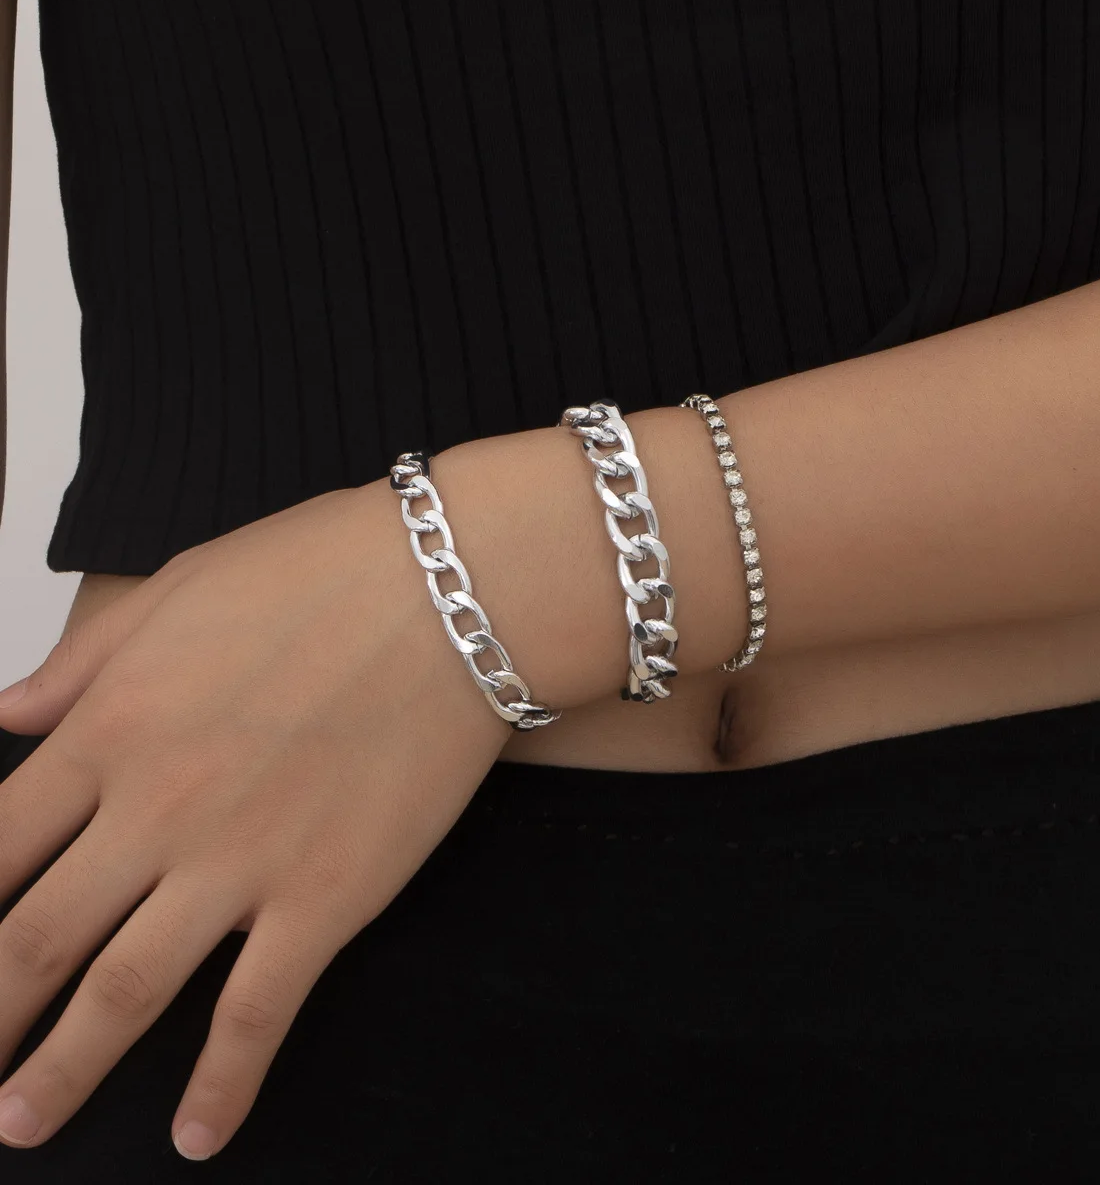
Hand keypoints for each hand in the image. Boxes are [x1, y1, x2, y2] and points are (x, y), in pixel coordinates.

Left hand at [0, 476, 511, 1158]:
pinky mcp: (327, 897)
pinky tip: (198, 1136)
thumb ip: (86, 659)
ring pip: (123, 993)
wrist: (454, 592)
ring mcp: (241, 862)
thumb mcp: (182, 587)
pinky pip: (257, 1012)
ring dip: (62, 1069)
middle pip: (31, 939)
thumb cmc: (324, 571)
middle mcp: (157, 808)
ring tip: (22, 1124)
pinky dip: (222, 1084)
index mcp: (112, 727)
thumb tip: (6, 709)